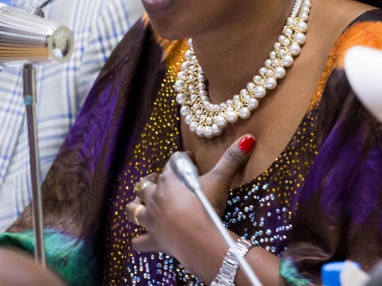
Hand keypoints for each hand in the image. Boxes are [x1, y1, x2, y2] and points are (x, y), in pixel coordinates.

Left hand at [126, 134, 255, 261]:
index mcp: (169, 180)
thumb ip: (232, 159)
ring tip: (141, 204)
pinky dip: (139, 241)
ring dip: (136, 205)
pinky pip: (139, 242)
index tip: (190, 159)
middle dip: (152, 180)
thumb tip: (248, 138)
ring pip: (133, 208)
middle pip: (146, 183)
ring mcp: (151, 219)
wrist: (197, 239)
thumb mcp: (220, 180)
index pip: (173, 162)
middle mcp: (155, 197)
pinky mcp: (153, 240)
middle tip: (162, 180)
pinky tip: (140, 240)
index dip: (183, 159)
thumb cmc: (206, 206)